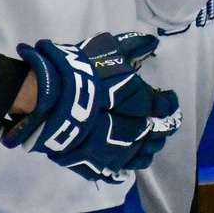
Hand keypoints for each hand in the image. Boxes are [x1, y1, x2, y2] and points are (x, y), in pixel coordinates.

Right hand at [4, 33, 179, 183]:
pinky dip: (124, 167)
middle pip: (153, 134)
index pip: (162, 107)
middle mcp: (130, 128)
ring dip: (146, 149)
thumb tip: (152, 42)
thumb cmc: (79, 70)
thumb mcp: (107, 51)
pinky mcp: (94, 161)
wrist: (45, 96)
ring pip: (139, 155)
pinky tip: (126, 163)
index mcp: (137, 102)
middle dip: (160, 129)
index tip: (168, 100)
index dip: (167, 103)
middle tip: (161, 124)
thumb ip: (133, 47)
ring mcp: (113, 148)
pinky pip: (116, 170)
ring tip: (148, 145)